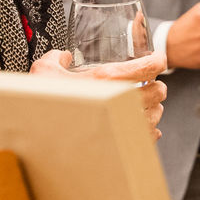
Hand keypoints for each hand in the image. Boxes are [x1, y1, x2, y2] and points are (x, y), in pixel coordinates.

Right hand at [31, 48, 167, 139]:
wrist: (39, 135)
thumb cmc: (43, 102)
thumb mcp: (45, 70)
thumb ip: (58, 58)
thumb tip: (65, 57)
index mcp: (108, 79)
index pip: (151, 66)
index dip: (157, 60)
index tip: (156, 58)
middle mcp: (123, 101)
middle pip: (160, 90)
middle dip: (154, 85)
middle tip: (145, 83)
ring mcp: (127, 124)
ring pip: (158, 113)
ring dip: (152, 107)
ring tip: (138, 105)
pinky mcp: (126, 143)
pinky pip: (150, 135)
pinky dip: (146, 128)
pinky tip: (133, 124)